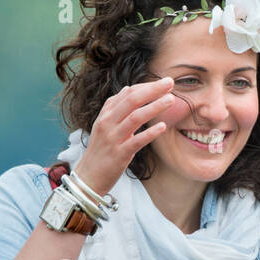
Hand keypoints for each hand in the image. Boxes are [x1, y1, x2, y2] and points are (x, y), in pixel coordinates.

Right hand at [75, 79, 191, 197]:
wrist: (88, 177)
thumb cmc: (100, 151)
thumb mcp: (104, 126)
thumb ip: (115, 108)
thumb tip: (128, 88)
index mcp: (106, 115)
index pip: (127, 94)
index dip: (146, 86)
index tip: (164, 82)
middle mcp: (108, 123)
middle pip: (132, 100)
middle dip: (152, 89)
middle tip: (170, 82)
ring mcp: (113, 138)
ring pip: (135, 117)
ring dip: (154, 107)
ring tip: (171, 100)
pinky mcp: (119, 154)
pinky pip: (136, 141)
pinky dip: (150, 133)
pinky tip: (163, 126)